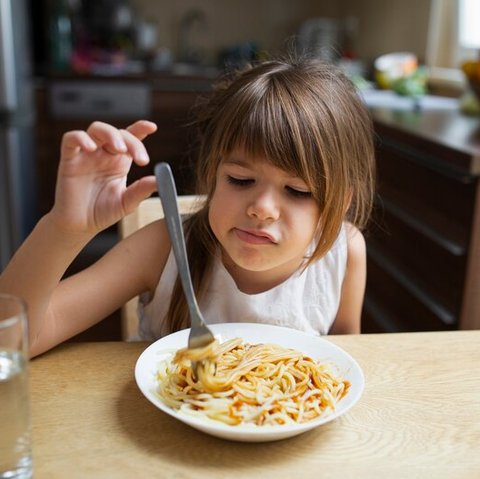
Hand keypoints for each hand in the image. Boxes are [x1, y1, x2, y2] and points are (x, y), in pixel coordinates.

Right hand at [51, 120, 157, 234]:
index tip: (152, 127)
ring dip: (110, 134)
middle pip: (117, 133)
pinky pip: (71, 139)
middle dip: (131, 141)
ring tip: (119, 148)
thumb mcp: (127, 202)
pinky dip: (80, 138)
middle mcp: (104, 154)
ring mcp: (86, 155)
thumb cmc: (102, 212)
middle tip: (141, 159)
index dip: (140, 128)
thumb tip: (160, 180)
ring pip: (96, 129)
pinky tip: (91, 147)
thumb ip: (141, 190)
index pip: (131, 138)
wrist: (80, 226)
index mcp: (120, 161)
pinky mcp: (69, 160)